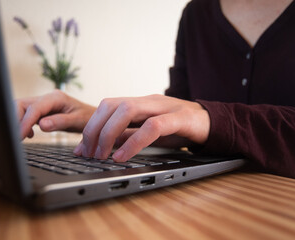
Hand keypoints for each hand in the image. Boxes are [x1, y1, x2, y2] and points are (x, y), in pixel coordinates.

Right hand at [16, 90, 95, 138]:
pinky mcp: (41, 110)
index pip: (34, 108)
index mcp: (56, 98)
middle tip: (14, 138)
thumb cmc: (88, 118)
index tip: (19, 136)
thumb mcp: (77, 121)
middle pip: (22, 105)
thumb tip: (42, 125)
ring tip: (19, 137)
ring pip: (21, 108)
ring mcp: (43, 103)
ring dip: (17, 122)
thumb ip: (60, 122)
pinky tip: (29, 135)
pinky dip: (22, 124)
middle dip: (15, 120)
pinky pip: (26, 114)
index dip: (24, 122)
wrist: (96, 117)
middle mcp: (47, 98)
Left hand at [73, 94, 209, 161]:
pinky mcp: (180, 118)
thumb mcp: (149, 131)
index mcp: (139, 103)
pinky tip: (123, 156)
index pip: (106, 106)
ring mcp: (164, 106)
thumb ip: (128, 134)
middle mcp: (148, 101)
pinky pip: (153, 126)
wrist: (214, 122)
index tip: (80, 149)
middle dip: (94, 129)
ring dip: (109, 134)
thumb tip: (102, 144)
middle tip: (88, 154)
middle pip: (111, 105)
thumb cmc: (180, 128)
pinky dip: (134, 141)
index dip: (90, 126)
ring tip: (102, 155)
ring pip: (127, 110)